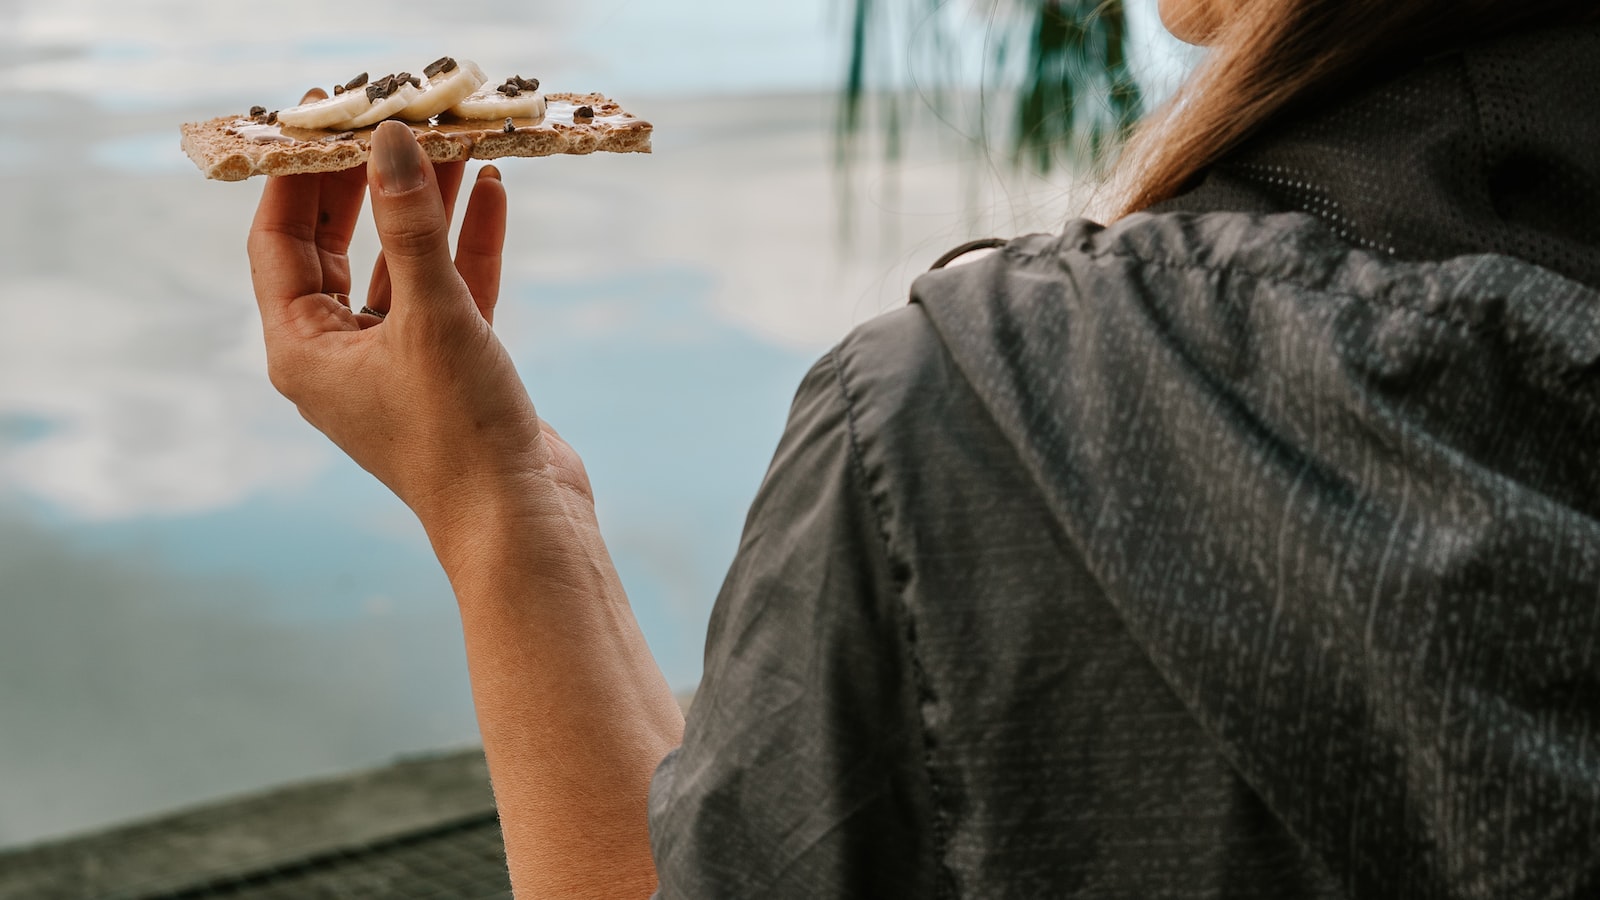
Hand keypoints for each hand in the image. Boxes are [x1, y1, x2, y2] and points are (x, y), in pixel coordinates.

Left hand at [247, 113, 588, 546]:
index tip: (326, 116)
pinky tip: (490, 194)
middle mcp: (338, 354)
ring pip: (401, 264)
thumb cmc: (458, 433)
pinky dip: (467, 246)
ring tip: (450, 144)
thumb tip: (390, 141)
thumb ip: (411, 225)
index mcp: (302, 349)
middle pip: (337, 246)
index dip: (298, 175)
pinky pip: (450, 291)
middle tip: (386, 120)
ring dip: (425, 208)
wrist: (520, 520)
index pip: (280, 240)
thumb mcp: (431, 316)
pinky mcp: (449, 370)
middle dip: (366, 184)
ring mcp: (395, 362)